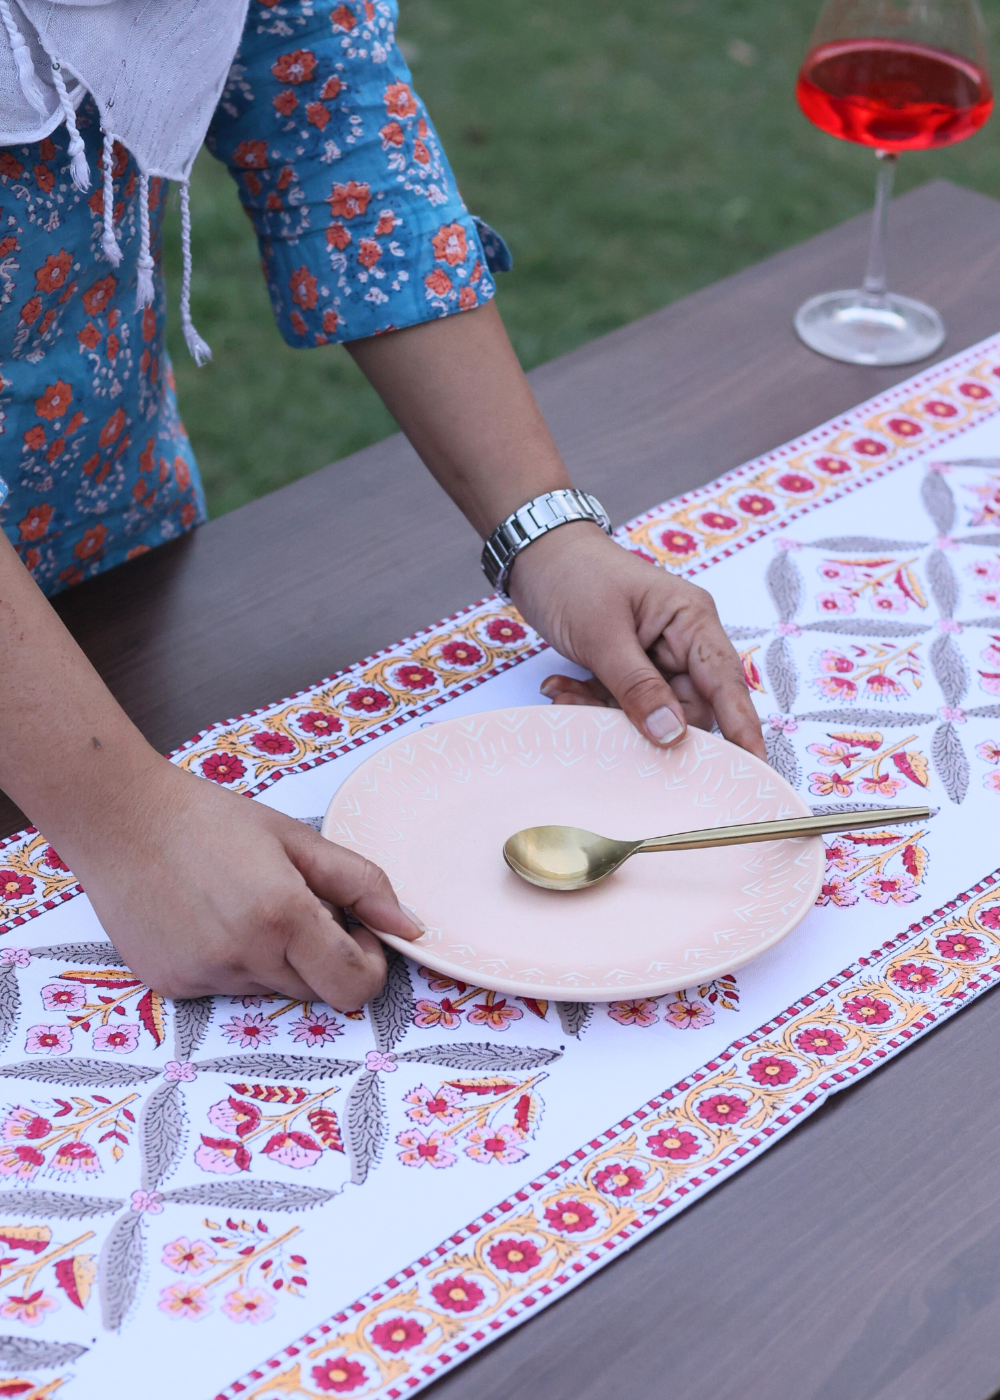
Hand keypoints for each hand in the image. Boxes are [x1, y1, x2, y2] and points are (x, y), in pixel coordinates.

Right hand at [72, 760, 421, 1010]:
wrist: (121, 819)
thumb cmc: (212, 820)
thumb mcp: (297, 838)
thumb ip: (362, 884)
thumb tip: (410, 928)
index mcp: (283, 915)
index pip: (355, 986)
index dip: (368, 963)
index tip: (356, 931)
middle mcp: (243, 956)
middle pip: (315, 989)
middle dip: (321, 955)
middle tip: (294, 902)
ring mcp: (203, 977)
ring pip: (271, 989)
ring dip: (275, 958)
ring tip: (243, 902)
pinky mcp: (172, 986)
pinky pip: (227, 989)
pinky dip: (232, 962)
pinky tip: (208, 917)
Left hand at [508, 523, 765, 758]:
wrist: (534, 553)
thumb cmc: (574, 574)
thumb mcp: (603, 633)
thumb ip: (637, 686)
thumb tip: (672, 735)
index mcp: (691, 620)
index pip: (726, 682)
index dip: (742, 727)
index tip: (754, 766)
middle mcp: (682, 641)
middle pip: (686, 708)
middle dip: (643, 722)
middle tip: (595, 719)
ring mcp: (654, 655)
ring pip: (650, 711)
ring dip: (606, 712)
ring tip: (564, 694)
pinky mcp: (628, 666)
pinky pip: (622, 703)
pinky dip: (591, 702)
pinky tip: (561, 687)